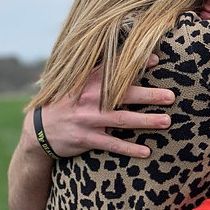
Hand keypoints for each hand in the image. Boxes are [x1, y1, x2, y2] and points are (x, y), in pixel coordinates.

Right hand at [23, 54, 174, 157]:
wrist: (38, 129)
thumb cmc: (68, 101)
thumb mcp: (77, 81)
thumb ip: (100, 71)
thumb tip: (128, 58)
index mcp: (88, 80)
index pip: (115, 68)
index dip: (135, 63)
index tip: (156, 59)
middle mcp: (90, 98)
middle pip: (124, 94)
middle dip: (149, 95)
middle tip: (171, 96)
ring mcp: (88, 119)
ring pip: (122, 119)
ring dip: (146, 121)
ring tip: (167, 121)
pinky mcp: (86, 138)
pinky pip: (111, 144)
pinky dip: (129, 148)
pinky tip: (146, 151)